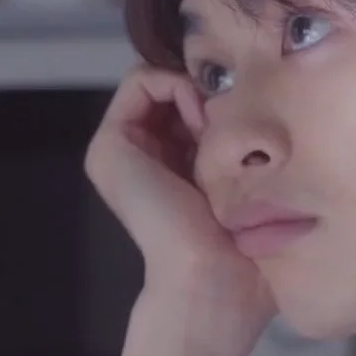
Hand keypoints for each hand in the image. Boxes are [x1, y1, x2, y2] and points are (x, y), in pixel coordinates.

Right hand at [84, 68, 273, 328]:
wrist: (212, 274)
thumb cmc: (242, 244)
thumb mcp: (245, 184)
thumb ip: (237, 148)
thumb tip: (247, 103)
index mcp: (169, 167)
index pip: (190, 105)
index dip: (220, 100)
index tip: (246, 121)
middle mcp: (141, 156)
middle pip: (175, 91)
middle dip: (209, 92)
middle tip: (232, 121)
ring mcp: (120, 150)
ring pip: (160, 83)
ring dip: (196, 90)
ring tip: (218, 126)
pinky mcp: (109, 145)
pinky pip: (140, 82)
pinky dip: (176, 86)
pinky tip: (201, 120)